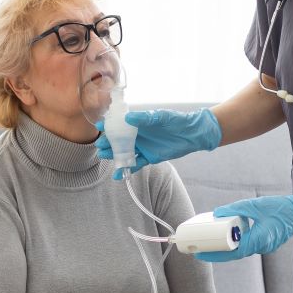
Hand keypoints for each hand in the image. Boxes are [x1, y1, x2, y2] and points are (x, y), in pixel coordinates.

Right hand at [95, 108, 221, 179]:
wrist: (193, 134)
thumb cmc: (177, 121)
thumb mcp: (161, 117)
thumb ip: (145, 118)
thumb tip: (128, 117)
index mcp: (139, 122)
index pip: (120, 124)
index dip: (110, 125)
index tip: (100, 126)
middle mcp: (138, 135)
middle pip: (119, 139)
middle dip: (108, 142)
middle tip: (100, 146)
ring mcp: (142, 146)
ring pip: (124, 152)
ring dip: (114, 155)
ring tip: (104, 157)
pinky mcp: (149, 157)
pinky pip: (135, 164)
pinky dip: (127, 169)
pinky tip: (118, 175)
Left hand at [195, 186, 292, 262]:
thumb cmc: (280, 208)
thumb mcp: (254, 205)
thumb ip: (234, 209)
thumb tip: (217, 212)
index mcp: (259, 240)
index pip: (233, 251)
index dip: (215, 253)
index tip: (201, 253)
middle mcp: (261, 246)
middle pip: (234, 253)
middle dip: (216, 252)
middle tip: (200, 250)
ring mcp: (264, 246)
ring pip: (240, 250)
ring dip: (225, 248)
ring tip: (209, 244)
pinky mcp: (265, 242)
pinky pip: (247, 245)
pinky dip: (235, 242)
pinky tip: (226, 237)